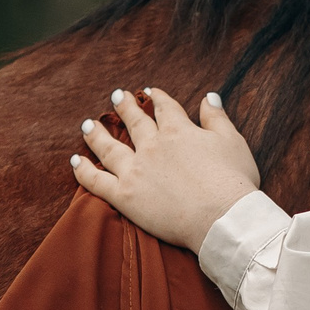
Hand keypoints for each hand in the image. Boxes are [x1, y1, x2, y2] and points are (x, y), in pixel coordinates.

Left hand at [72, 87, 261, 249]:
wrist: (222, 218)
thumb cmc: (234, 182)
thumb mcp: (232, 142)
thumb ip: (217, 118)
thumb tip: (209, 97)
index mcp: (179, 131)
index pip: (164, 108)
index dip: (156, 97)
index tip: (150, 92)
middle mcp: (153, 146)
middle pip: (134, 121)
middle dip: (125, 107)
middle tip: (117, 96)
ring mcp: (135, 171)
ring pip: (109, 147)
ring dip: (96, 134)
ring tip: (87, 125)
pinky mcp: (124, 197)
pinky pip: (96, 181)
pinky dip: (84, 170)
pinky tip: (76, 161)